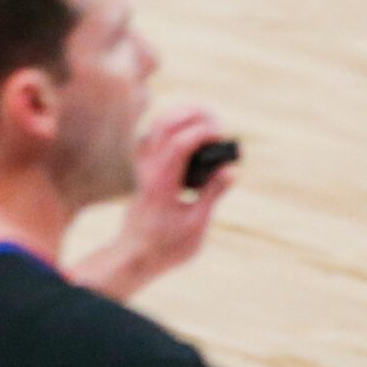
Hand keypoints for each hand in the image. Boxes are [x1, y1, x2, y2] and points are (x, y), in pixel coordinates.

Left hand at [90, 106, 237, 299]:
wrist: (135, 253)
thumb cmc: (166, 245)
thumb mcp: (195, 225)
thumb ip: (212, 195)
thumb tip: (231, 171)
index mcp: (162, 182)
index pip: (179, 143)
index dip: (202, 132)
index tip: (221, 134)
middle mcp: (149, 168)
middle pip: (165, 123)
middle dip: (193, 113)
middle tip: (217, 120)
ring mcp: (143, 165)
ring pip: (158, 124)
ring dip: (182, 114)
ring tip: (207, 117)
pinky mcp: (143, 166)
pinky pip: (154, 133)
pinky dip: (173, 123)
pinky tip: (189, 128)